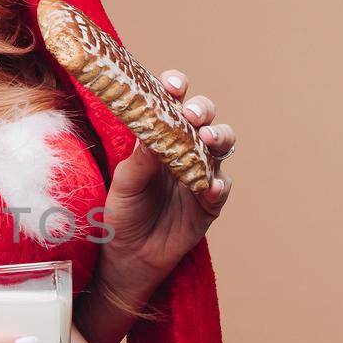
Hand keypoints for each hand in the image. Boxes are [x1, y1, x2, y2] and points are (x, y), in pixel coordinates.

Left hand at [97, 68, 235, 286]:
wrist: (126, 257)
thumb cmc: (121, 214)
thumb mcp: (123, 185)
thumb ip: (138, 161)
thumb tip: (149, 133)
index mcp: (158, 136)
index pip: (170, 103)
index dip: (175, 88)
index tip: (171, 85)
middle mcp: (183, 148)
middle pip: (204, 117)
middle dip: (202, 110)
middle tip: (191, 115)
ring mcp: (200, 173)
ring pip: (221, 145)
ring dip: (218, 138)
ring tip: (206, 140)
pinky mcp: (210, 203)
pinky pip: (221, 188)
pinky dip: (217, 184)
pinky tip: (208, 187)